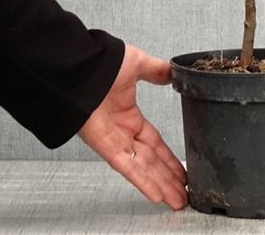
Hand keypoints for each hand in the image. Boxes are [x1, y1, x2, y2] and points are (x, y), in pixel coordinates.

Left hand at [78, 44, 187, 209]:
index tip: (181, 168)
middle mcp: (122, 132)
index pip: (154, 142)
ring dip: (161, 185)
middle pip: (151, 161)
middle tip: (184, 192)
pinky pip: (128, 167)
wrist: (81, 68)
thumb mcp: (138, 63)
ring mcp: (114, 141)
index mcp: (129, 115)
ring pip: (143, 168)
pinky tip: (157, 194)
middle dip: (168, 177)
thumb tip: (172, 71)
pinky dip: (143, 181)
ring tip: (177, 200)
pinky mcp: (106, 147)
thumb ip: (156, 70)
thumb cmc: (103, 63)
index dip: (168, 157)